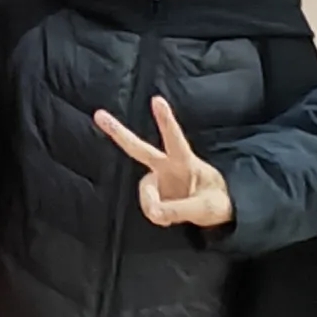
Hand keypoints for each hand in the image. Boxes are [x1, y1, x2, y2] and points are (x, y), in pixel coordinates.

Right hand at [90, 97, 233, 227]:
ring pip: (145, 191)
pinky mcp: (156, 194)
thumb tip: (154, 212)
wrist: (218, 214)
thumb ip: (178, 210)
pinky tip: (167, 217)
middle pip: (139, 148)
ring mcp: (160, 180)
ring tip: (168, 218)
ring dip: (151, 205)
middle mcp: (168, 167)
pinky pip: (149, 206)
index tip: (157, 99)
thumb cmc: (218, 204)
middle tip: (98, 114)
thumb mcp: (205, 209)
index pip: (175, 139)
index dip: (165, 120)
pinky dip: (155, 214)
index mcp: (185, 163)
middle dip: (118, 132)